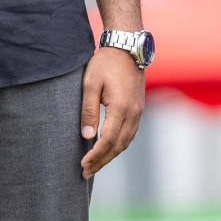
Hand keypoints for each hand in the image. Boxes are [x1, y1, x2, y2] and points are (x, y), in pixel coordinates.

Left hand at [79, 47, 145, 178]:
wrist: (127, 47)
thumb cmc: (105, 63)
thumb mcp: (90, 83)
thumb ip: (88, 111)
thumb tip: (87, 136)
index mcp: (121, 108)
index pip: (107, 141)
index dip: (95, 156)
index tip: (82, 165)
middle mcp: (133, 113)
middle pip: (118, 146)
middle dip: (102, 161)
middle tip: (85, 173)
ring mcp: (138, 111)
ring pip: (126, 142)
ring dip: (111, 156)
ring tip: (95, 165)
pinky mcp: (138, 108)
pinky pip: (130, 133)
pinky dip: (119, 145)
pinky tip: (109, 149)